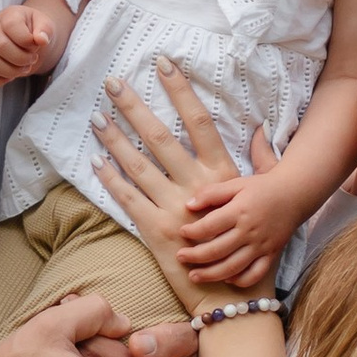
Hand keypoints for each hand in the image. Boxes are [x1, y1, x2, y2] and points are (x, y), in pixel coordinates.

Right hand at [0, 0, 62, 87]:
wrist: (25, 36)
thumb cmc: (34, 29)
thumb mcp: (45, 24)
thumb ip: (45, 29)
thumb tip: (41, 40)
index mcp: (8, 16)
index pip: (12, 26)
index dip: (27, 40)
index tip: (36, 44)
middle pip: (0, 47)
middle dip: (22, 58)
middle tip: (33, 59)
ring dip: (12, 71)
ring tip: (24, 67)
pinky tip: (11, 75)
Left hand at [93, 64, 282, 306]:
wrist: (233, 292)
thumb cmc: (249, 242)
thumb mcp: (257, 196)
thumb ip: (260, 159)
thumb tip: (261, 127)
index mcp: (223, 173)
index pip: (199, 120)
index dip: (180, 90)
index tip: (163, 63)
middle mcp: (196, 187)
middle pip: (160, 136)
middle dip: (134, 106)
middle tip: (112, 82)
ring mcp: (174, 209)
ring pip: (138, 165)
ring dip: (115, 139)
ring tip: (96, 117)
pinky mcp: (156, 232)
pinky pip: (127, 199)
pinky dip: (110, 179)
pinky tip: (95, 160)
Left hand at [172, 167, 304, 288]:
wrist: (295, 194)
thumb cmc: (262, 187)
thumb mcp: (236, 183)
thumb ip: (211, 193)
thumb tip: (188, 205)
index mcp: (239, 211)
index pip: (209, 226)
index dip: (192, 232)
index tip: (182, 232)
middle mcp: (249, 231)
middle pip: (217, 250)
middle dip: (195, 257)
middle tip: (180, 257)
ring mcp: (261, 246)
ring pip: (233, 267)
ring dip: (211, 275)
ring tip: (194, 276)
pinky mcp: (271, 255)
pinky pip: (255, 274)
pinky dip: (240, 280)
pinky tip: (226, 278)